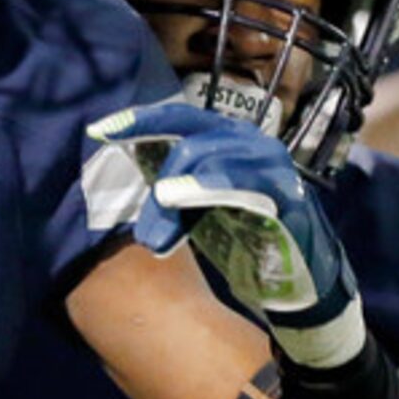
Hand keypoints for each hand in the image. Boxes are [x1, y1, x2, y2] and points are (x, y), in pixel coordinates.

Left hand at [89, 101, 364, 366]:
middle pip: (192, 140)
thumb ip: (167, 187)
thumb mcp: (196, 209)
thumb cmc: (243, 237)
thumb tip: (119, 170)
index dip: (140, 120)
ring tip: (156, 223)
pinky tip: (188, 200)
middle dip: (161, 181)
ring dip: (180, 190)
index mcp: (226, 141)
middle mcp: (249, 143)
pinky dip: (215, 188)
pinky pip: (249, 184)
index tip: (100, 130)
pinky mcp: (289, 195)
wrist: (298, 281)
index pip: (179, 117)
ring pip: (215, 158)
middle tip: (146, 234)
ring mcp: (271, 166)